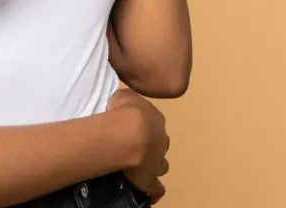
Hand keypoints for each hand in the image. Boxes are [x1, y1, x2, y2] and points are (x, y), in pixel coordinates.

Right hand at [107, 88, 169, 203]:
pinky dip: (152, 190)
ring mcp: (158, 161)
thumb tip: (124, 104)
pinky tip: (145, 190)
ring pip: (161, 165)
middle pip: (160, 144)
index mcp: (156, 119)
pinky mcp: (151, 179)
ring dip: (152, 165)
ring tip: (138, 166)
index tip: (132, 127)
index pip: (154, 124)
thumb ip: (127, 101)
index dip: (144, 126)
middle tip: (135, 146)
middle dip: (151, 146)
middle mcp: (161, 140)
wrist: (128, 132)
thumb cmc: (124, 110)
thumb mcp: (124, 95)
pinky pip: (156, 189)